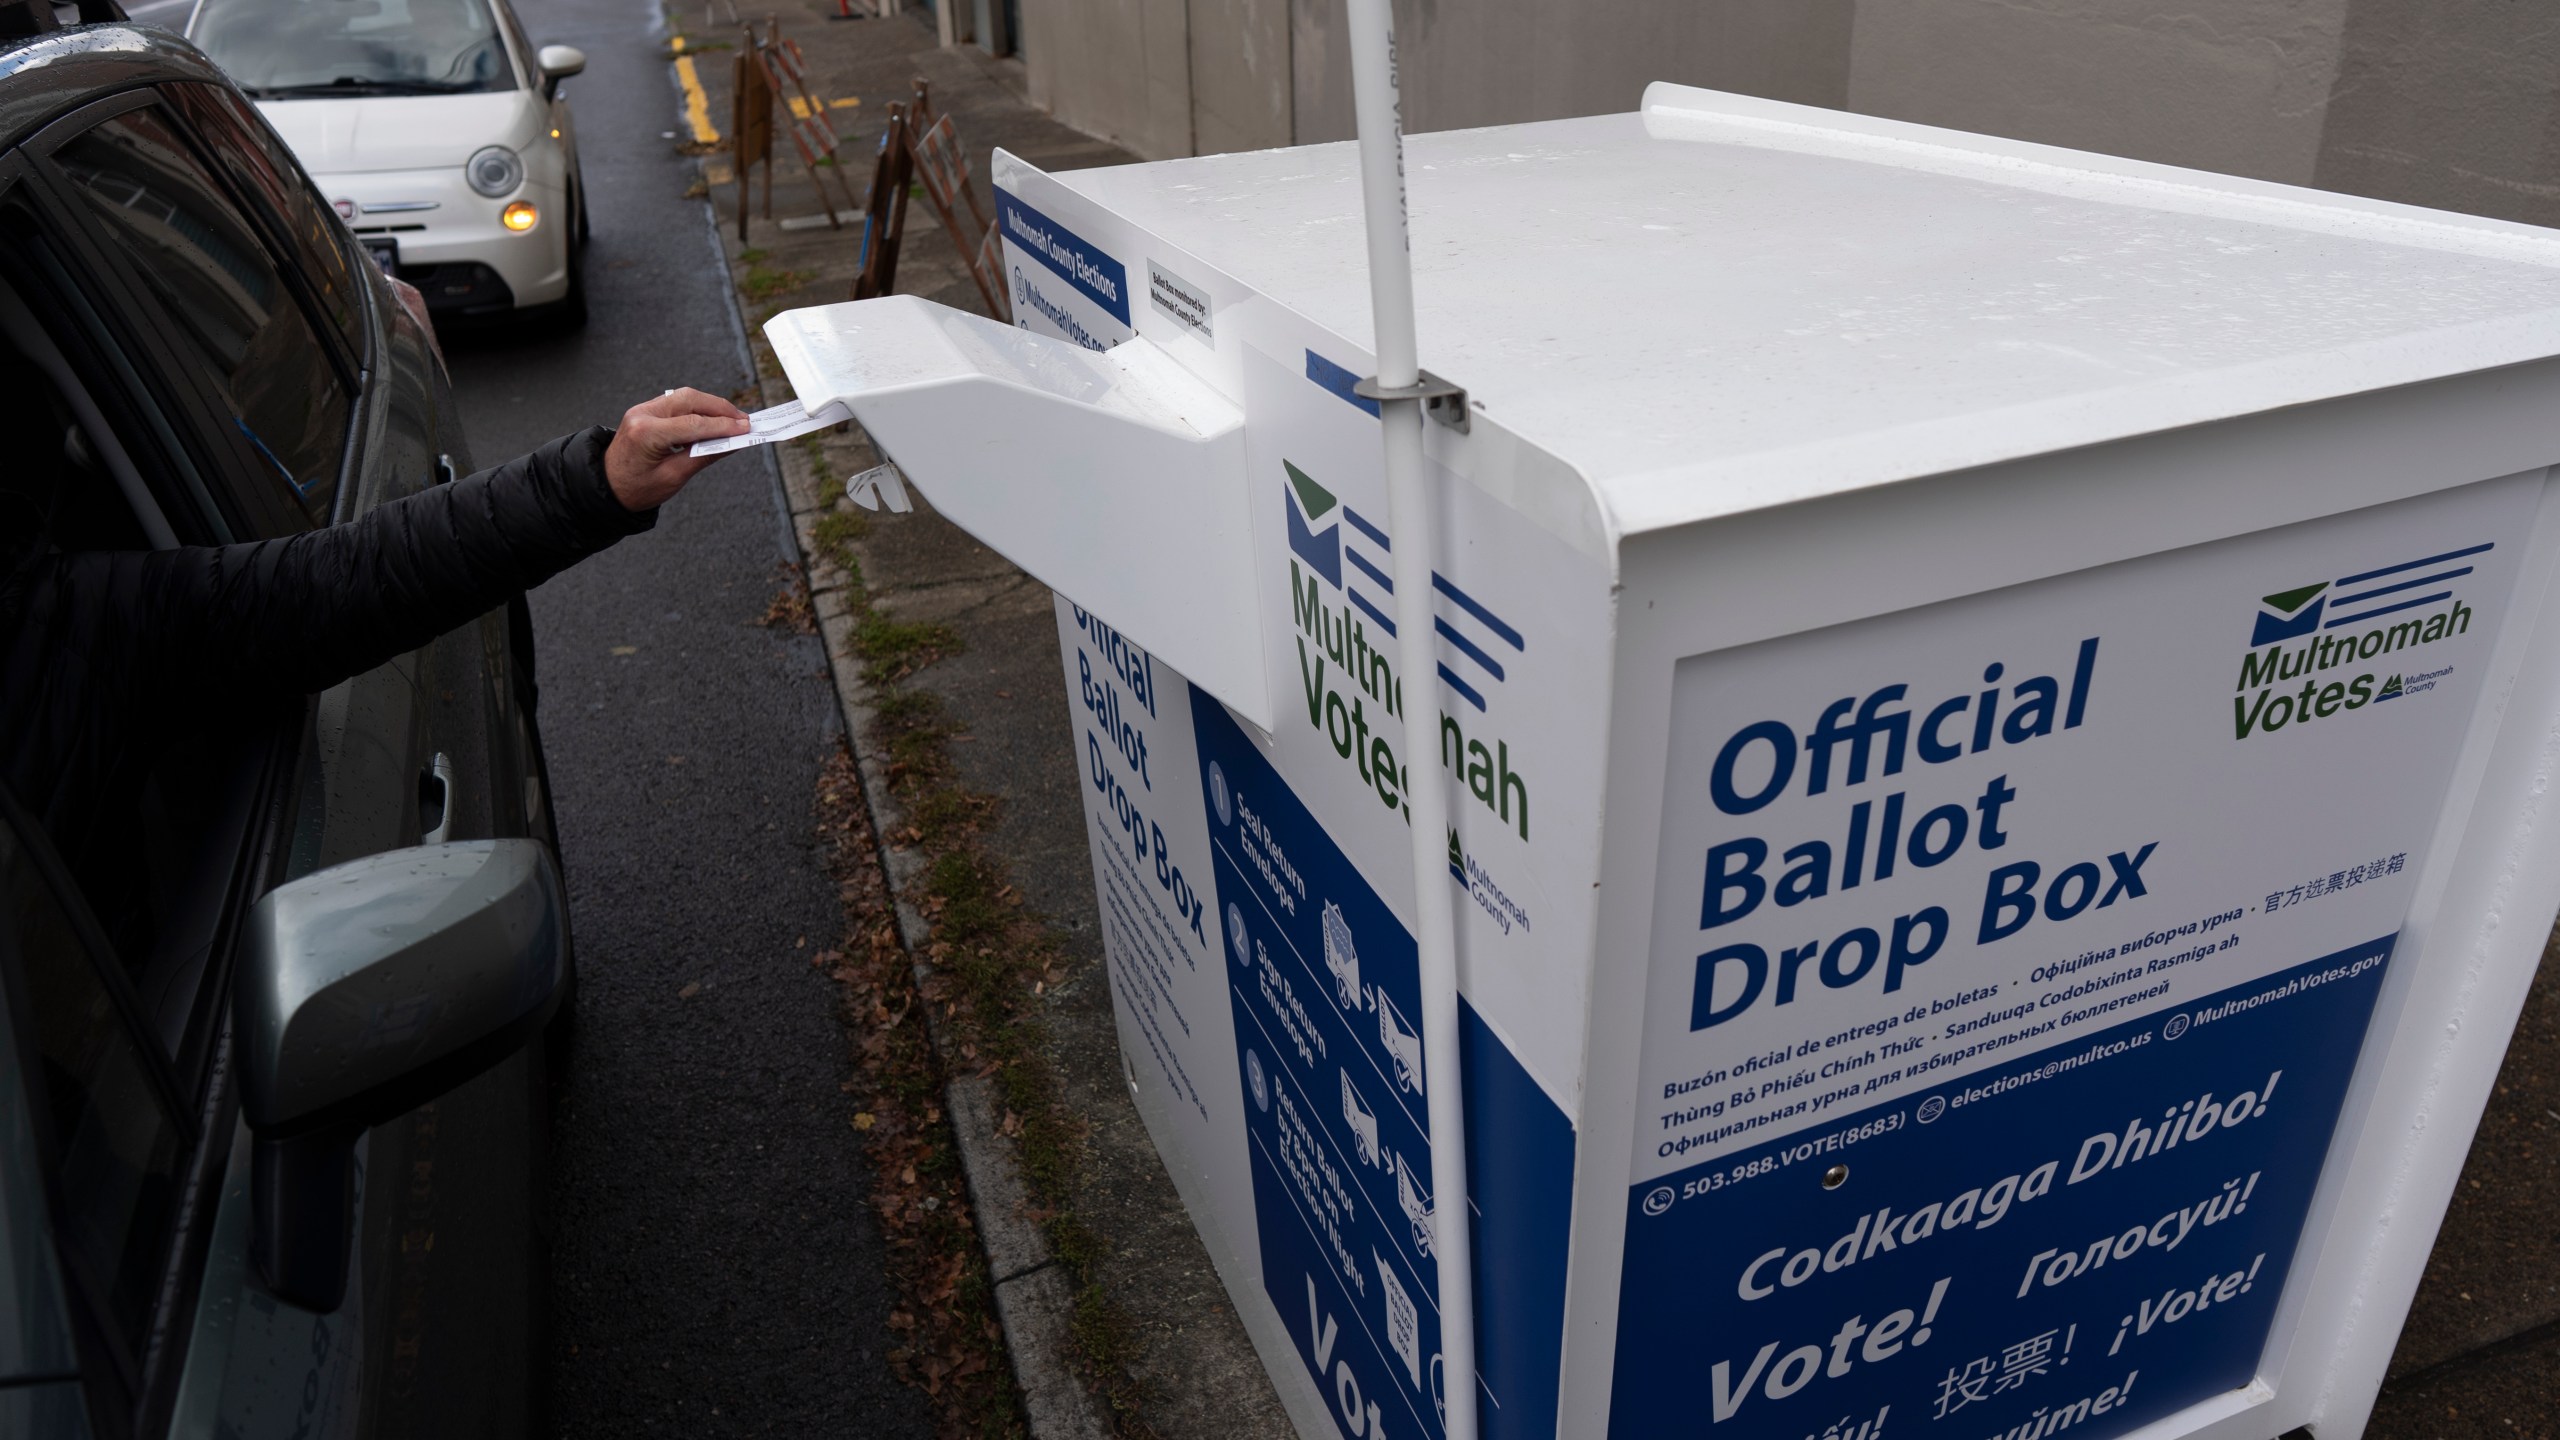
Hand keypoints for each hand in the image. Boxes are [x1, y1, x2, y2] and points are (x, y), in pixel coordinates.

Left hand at [603, 388, 751, 510]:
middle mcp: (643, 414)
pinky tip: (713, 419)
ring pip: (685, 397)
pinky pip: (677, 402)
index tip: (746, 428)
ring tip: (733, 420)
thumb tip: (733, 442)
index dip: (724, 426)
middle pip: (690, 399)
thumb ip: (704, 456)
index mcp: (646, 433)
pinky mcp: (646, 410)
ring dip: (711, 406)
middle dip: (720, 408)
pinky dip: (698, 408)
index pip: (694, 423)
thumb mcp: (674, 477)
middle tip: (744, 421)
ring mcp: (643, 409)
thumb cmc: (637, 489)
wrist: (608, 487)